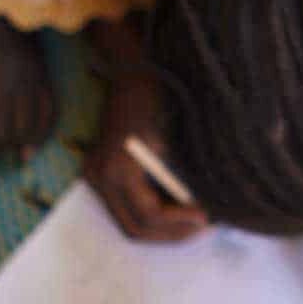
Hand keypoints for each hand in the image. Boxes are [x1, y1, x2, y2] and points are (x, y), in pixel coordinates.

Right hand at [80, 59, 207, 241]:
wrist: (132, 70)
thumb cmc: (158, 97)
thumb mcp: (175, 139)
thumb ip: (184, 179)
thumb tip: (205, 211)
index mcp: (117, 168)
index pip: (148, 215)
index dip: (179, 223)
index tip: (206, 219)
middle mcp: (99, 177)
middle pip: (135, 228)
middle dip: (171, 233)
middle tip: (202, 227)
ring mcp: (96, 176)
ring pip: (128, 222)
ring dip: (162, 227)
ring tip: (193, 221)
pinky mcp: (100, 172)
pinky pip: (125, 206)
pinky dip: (151, 213)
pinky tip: (176, 207)